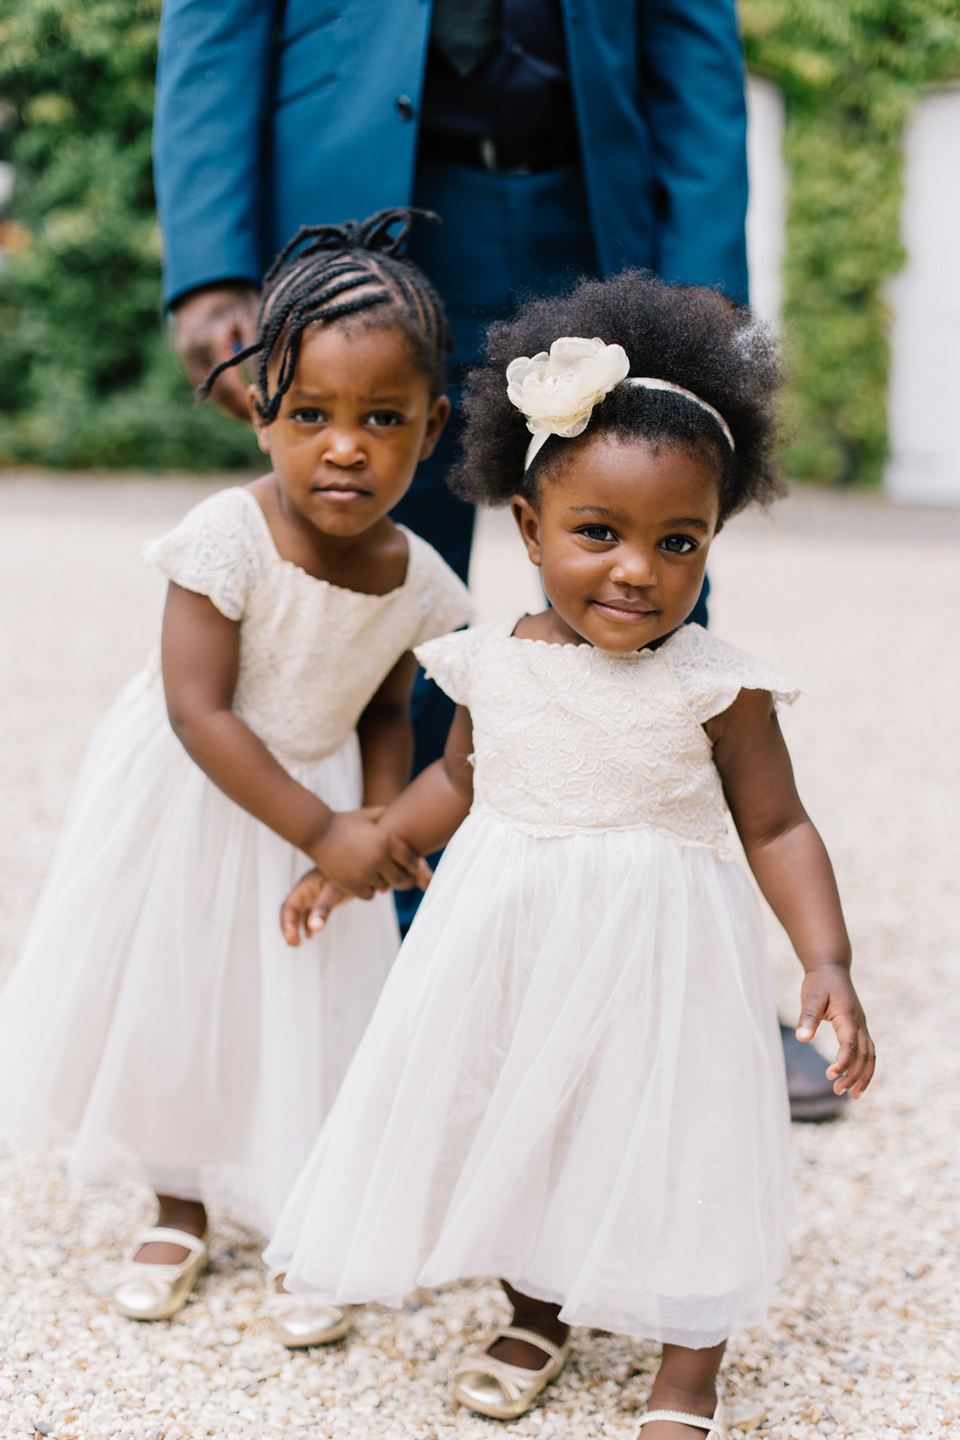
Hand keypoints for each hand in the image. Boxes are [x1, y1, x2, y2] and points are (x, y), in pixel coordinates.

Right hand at [172, 283, 259, 421]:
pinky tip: (241, 405)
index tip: (269, 418)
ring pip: (211, 394)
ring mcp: (186, 356)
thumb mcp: (250, 316)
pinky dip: (224, 397)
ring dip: (233, 409)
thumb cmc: (235, 299)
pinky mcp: (186, 359)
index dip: (249, 405)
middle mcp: (193, 351)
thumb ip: (258, 348)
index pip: (230, 385)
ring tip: (255, 421)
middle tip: (263, 428)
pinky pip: (206, 386)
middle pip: (219, 396)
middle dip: (241, 413)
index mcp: (210, 340)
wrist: (205, 282)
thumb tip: (274, 385)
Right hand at [280, 869, 349, 945]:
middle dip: (288, 928)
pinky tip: (310, 935)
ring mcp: (312, 895)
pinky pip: (309, 913)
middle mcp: (305, 892)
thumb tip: (315, 928)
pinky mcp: (320, 899)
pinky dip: (307, 924)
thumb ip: (323, 909)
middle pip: (290, 911)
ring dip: (295, 928)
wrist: (360, 867)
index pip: (289, 907)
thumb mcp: (334, 892)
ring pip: (298, 914)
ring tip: (297, 943)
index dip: (287, 923)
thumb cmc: (345, 876)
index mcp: (304, 888)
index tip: (291, 938)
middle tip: (293, 944)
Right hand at [309, 808, 427, 897]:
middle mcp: (379, 859)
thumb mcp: (368, 814)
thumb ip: (386, 814)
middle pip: (400, 878)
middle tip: (400, 879)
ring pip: (384, 886)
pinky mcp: (352, 885)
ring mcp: (365, 873)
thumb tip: (399, 814)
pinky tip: (366, 882)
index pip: (410, 860)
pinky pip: (369, 895)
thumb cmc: (344, 821)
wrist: (317, 832)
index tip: (413, 867)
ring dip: (382, 883)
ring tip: (379, 877)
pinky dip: (369, 890)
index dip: (414, 865)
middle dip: (402, 879)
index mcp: (386, 841)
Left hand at [796, 964, 875, 1097]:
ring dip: (863, 1076)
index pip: (850, 1045)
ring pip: (870, 1056)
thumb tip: (802, 1038)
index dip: (843, 1062)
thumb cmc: (820, 983)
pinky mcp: (859, 1029)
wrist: (832, 968)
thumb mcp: (811, 997)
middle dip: (853, 1075)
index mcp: (848, 1016)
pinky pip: (867, 1052)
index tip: (830, 1075)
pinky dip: (865, 1067)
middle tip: (837, 1091)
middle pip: (864, 1055)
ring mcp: (862, 1026)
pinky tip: (855, 1080)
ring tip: (852, 1095)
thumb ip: (808, 1017)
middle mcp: (860, 1023)